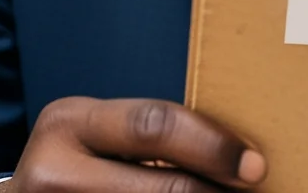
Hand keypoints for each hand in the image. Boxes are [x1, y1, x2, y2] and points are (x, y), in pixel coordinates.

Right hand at [3, 97, 266, 192]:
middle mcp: (51, 170)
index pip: (155, 125)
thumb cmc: (81, 162)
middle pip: (159, 185)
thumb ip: (152, 134)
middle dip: (211, 189)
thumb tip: (237, 146)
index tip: (255, 164)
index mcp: (68, 122)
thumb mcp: (102, 135)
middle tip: (254, 188)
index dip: (212, 145)